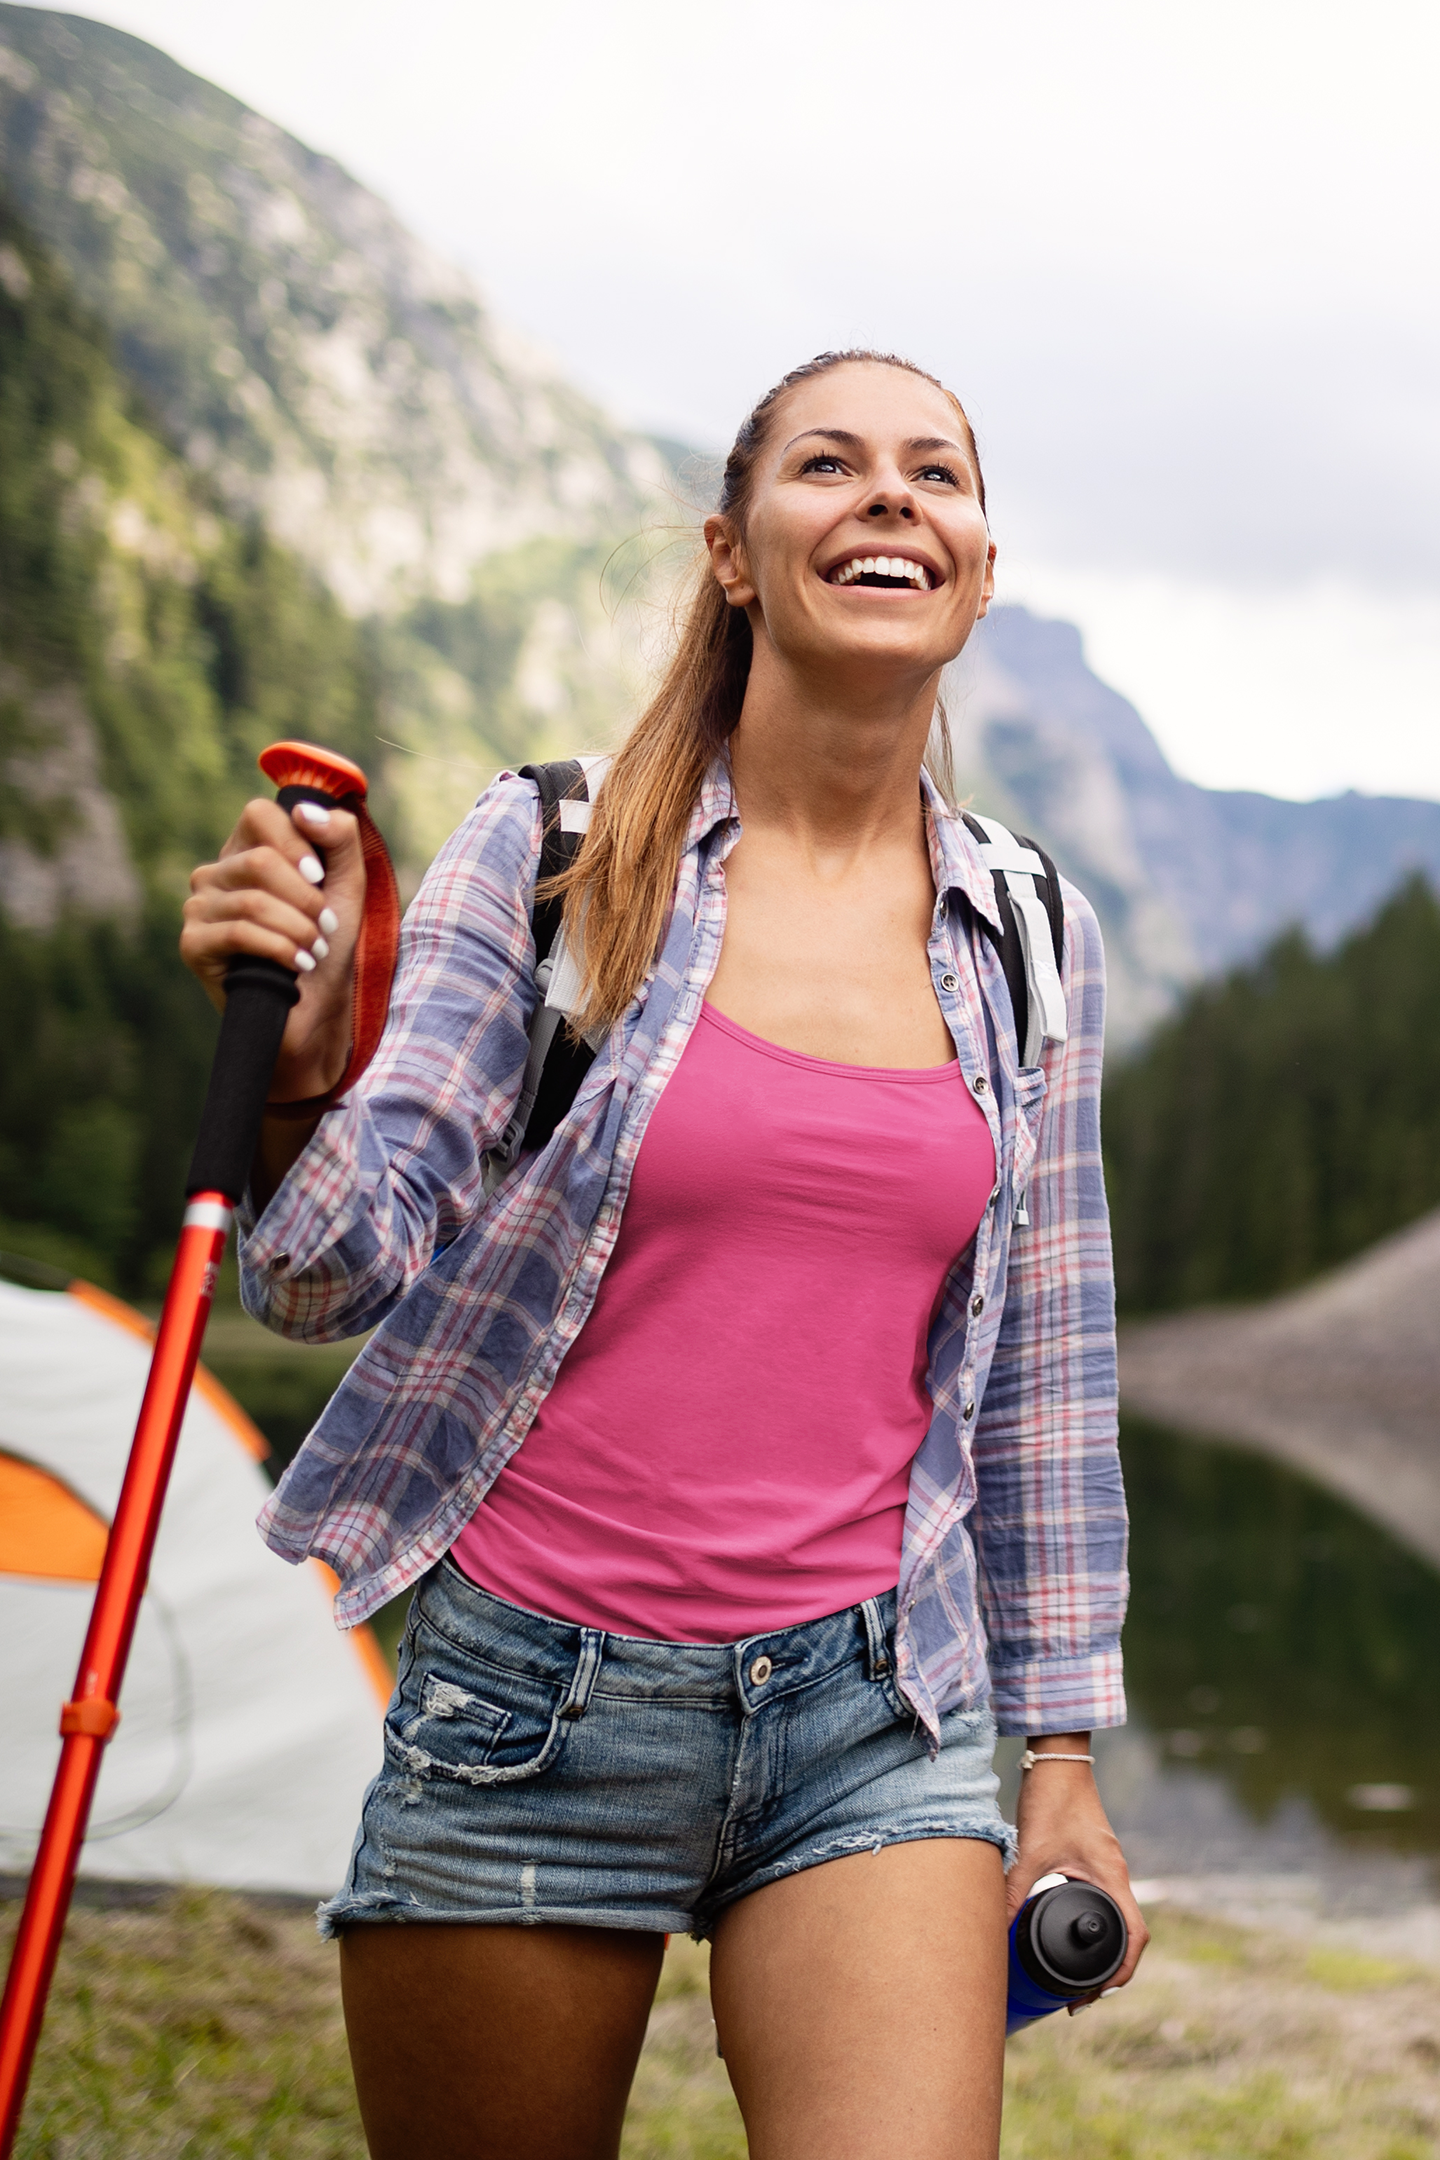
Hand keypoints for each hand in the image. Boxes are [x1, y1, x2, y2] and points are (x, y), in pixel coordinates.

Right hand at [181, 798, 365, 1104]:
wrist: (314, 1015)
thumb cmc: (327, 948)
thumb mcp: (346, 886)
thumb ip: (340, 839)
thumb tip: (305, 810)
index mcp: (247, 851)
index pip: (260, 813)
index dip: (297, 842)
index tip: (321, 878)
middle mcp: (215, 874)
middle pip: (261, 859)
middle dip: (305, 897)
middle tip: (323, 927)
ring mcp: (199, 908)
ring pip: (254, 899)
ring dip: (298, 928)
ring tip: (314, 951)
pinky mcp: (193, 945)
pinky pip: (240, 931)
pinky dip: (280, 948)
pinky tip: (297, 966)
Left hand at [1007, 1736, 1148, 2000]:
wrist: (1058, 1759)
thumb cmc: (1052, 1799)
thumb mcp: (1031, 1849)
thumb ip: (1013, 1888)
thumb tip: (994, 1929)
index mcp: (1111, 1876)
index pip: (1135, 1936)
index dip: (1123, 1972)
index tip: (1098, 1995)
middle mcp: (1114, 1875)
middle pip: (1128, 1935)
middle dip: (1110, 1972)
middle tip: (1079, 1998)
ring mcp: (1105, 1867)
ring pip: (1115, 1919)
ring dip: (1103, 1950)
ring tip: (1075, 1978)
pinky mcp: (1092, 1859)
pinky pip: (1102, 1902)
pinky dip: (1092, 1926)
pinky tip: (1068, 1934)